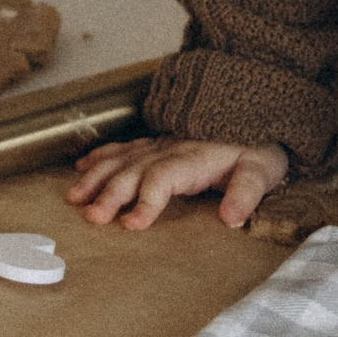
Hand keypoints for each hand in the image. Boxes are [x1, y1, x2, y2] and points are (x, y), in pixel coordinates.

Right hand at [65, 133, 288, 229]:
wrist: (258, 112)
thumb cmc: (259, 146)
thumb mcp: (262, 169)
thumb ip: (247, 192)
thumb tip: (232, 218)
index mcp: (196, 157)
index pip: (164, 178)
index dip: (146, 200)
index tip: (131, 224)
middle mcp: (172, 147)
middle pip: (134, 170)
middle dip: (110, 192)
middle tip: (91, 216)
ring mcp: (162, 142)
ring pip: (122, 158)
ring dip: (96, 176)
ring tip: (74, 196)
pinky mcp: (158, 141)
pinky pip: (124, 147)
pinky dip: (101, 156)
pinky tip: (81, 166)